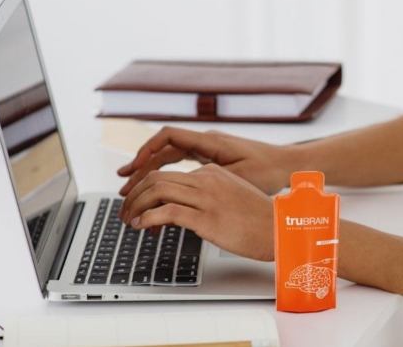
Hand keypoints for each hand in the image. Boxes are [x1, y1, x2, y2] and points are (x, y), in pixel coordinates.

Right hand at [117, 126, 295, 196]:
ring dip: (151, 171)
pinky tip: (158, 189)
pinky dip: (167, 174)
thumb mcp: (238, 177)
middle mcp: (206, 142)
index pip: (168, 137)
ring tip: (133, 188)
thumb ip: (210, 178)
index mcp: (210, 142)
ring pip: (171, 158)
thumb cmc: (268, 170)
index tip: (133, 169)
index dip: (146, 151)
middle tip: (124, 185)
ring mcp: (209, 150)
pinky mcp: (213, 160)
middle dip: (142, 166)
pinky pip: (181, 164)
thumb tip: (181, 184)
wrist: (288, 166)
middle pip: (164, 150)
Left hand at [119, 163, 274, 261]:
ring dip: (135, 206)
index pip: (170, 174)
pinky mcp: (206, 217)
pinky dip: (147, 218)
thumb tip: (178, 209)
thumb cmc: (258, 219)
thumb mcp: (231, 197)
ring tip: (129, 220)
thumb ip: (206, 196)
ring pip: (156, 190)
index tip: (140, 205)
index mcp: (213, 172)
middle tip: (125, 211)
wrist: (278, 230)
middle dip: (134, 194)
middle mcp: (207, 179)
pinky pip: (166, 212)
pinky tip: (142, 226)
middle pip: (156, 177)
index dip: (148, 190)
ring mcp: (206, 197)